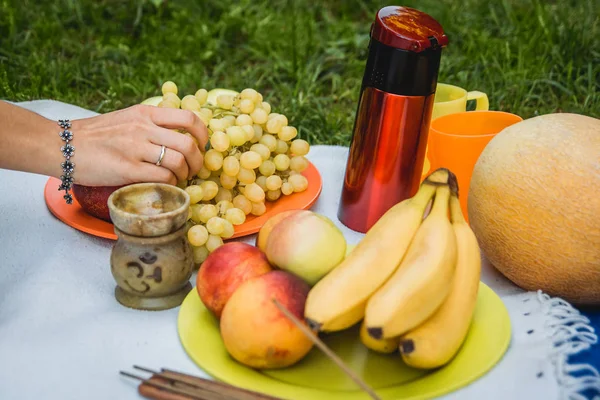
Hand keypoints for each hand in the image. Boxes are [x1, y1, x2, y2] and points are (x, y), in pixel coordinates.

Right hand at [70, 104, 207, 185]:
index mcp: (146, 113)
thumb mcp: (127, 119)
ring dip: (184, 175)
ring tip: (177, 180)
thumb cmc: (96, 136)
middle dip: (198, 161)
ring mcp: (135, 148)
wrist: (62, 145)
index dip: (204, 135)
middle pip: (189, 144)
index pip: (189, 118)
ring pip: (178, 162)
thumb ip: (152, 124)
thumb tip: (180, 135)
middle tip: (194, 171)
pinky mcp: (127, 169)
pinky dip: (170, 184)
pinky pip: (162, 177)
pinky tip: (164, 186)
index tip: (203, 147)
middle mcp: (143, 127)